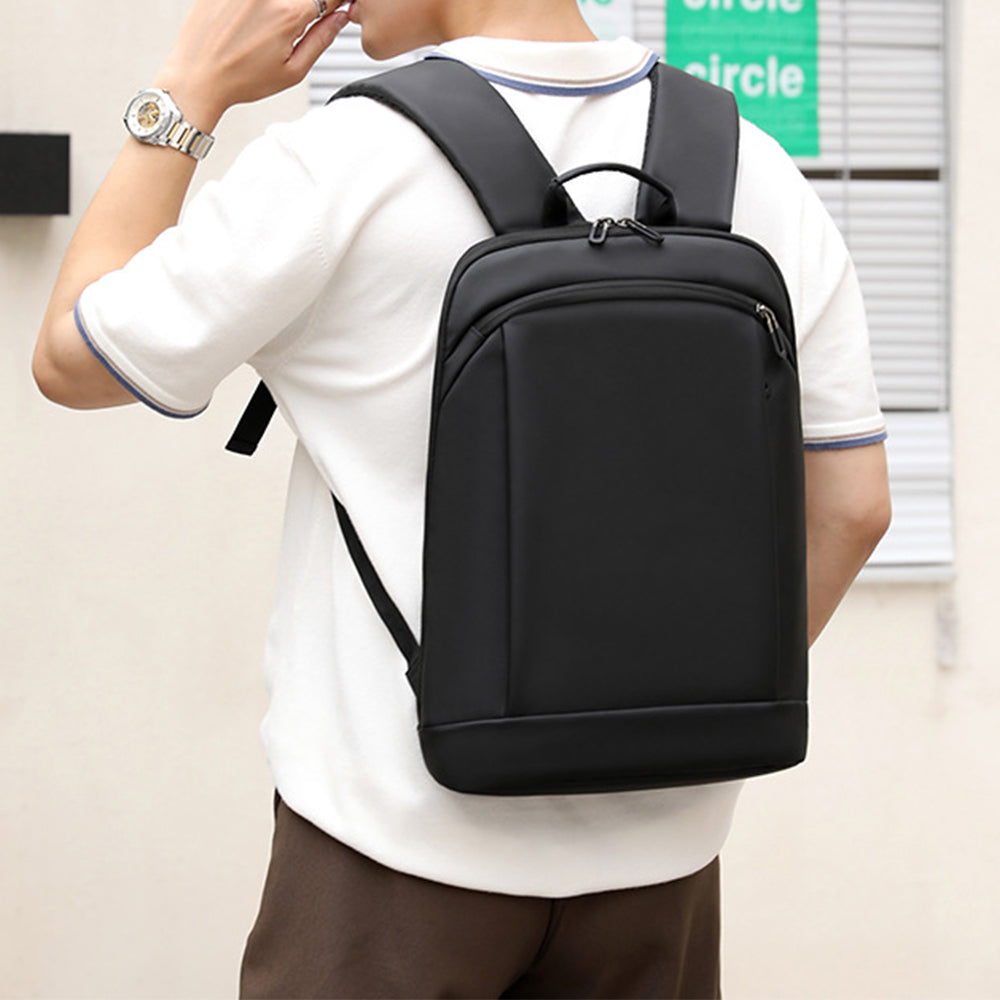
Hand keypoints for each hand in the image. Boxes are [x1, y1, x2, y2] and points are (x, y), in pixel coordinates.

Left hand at [154, 0, 351, 130]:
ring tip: (261, 30)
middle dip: (303, 7)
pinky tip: (245, 26)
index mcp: (288, 14)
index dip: (333, 3)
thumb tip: (340, 17)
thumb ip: (321, 40)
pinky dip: (253, 9)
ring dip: (278, 9)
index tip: (334, 7)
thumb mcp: (292, 71)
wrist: (197, 76)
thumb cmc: (240, 80)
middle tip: (287, 30)